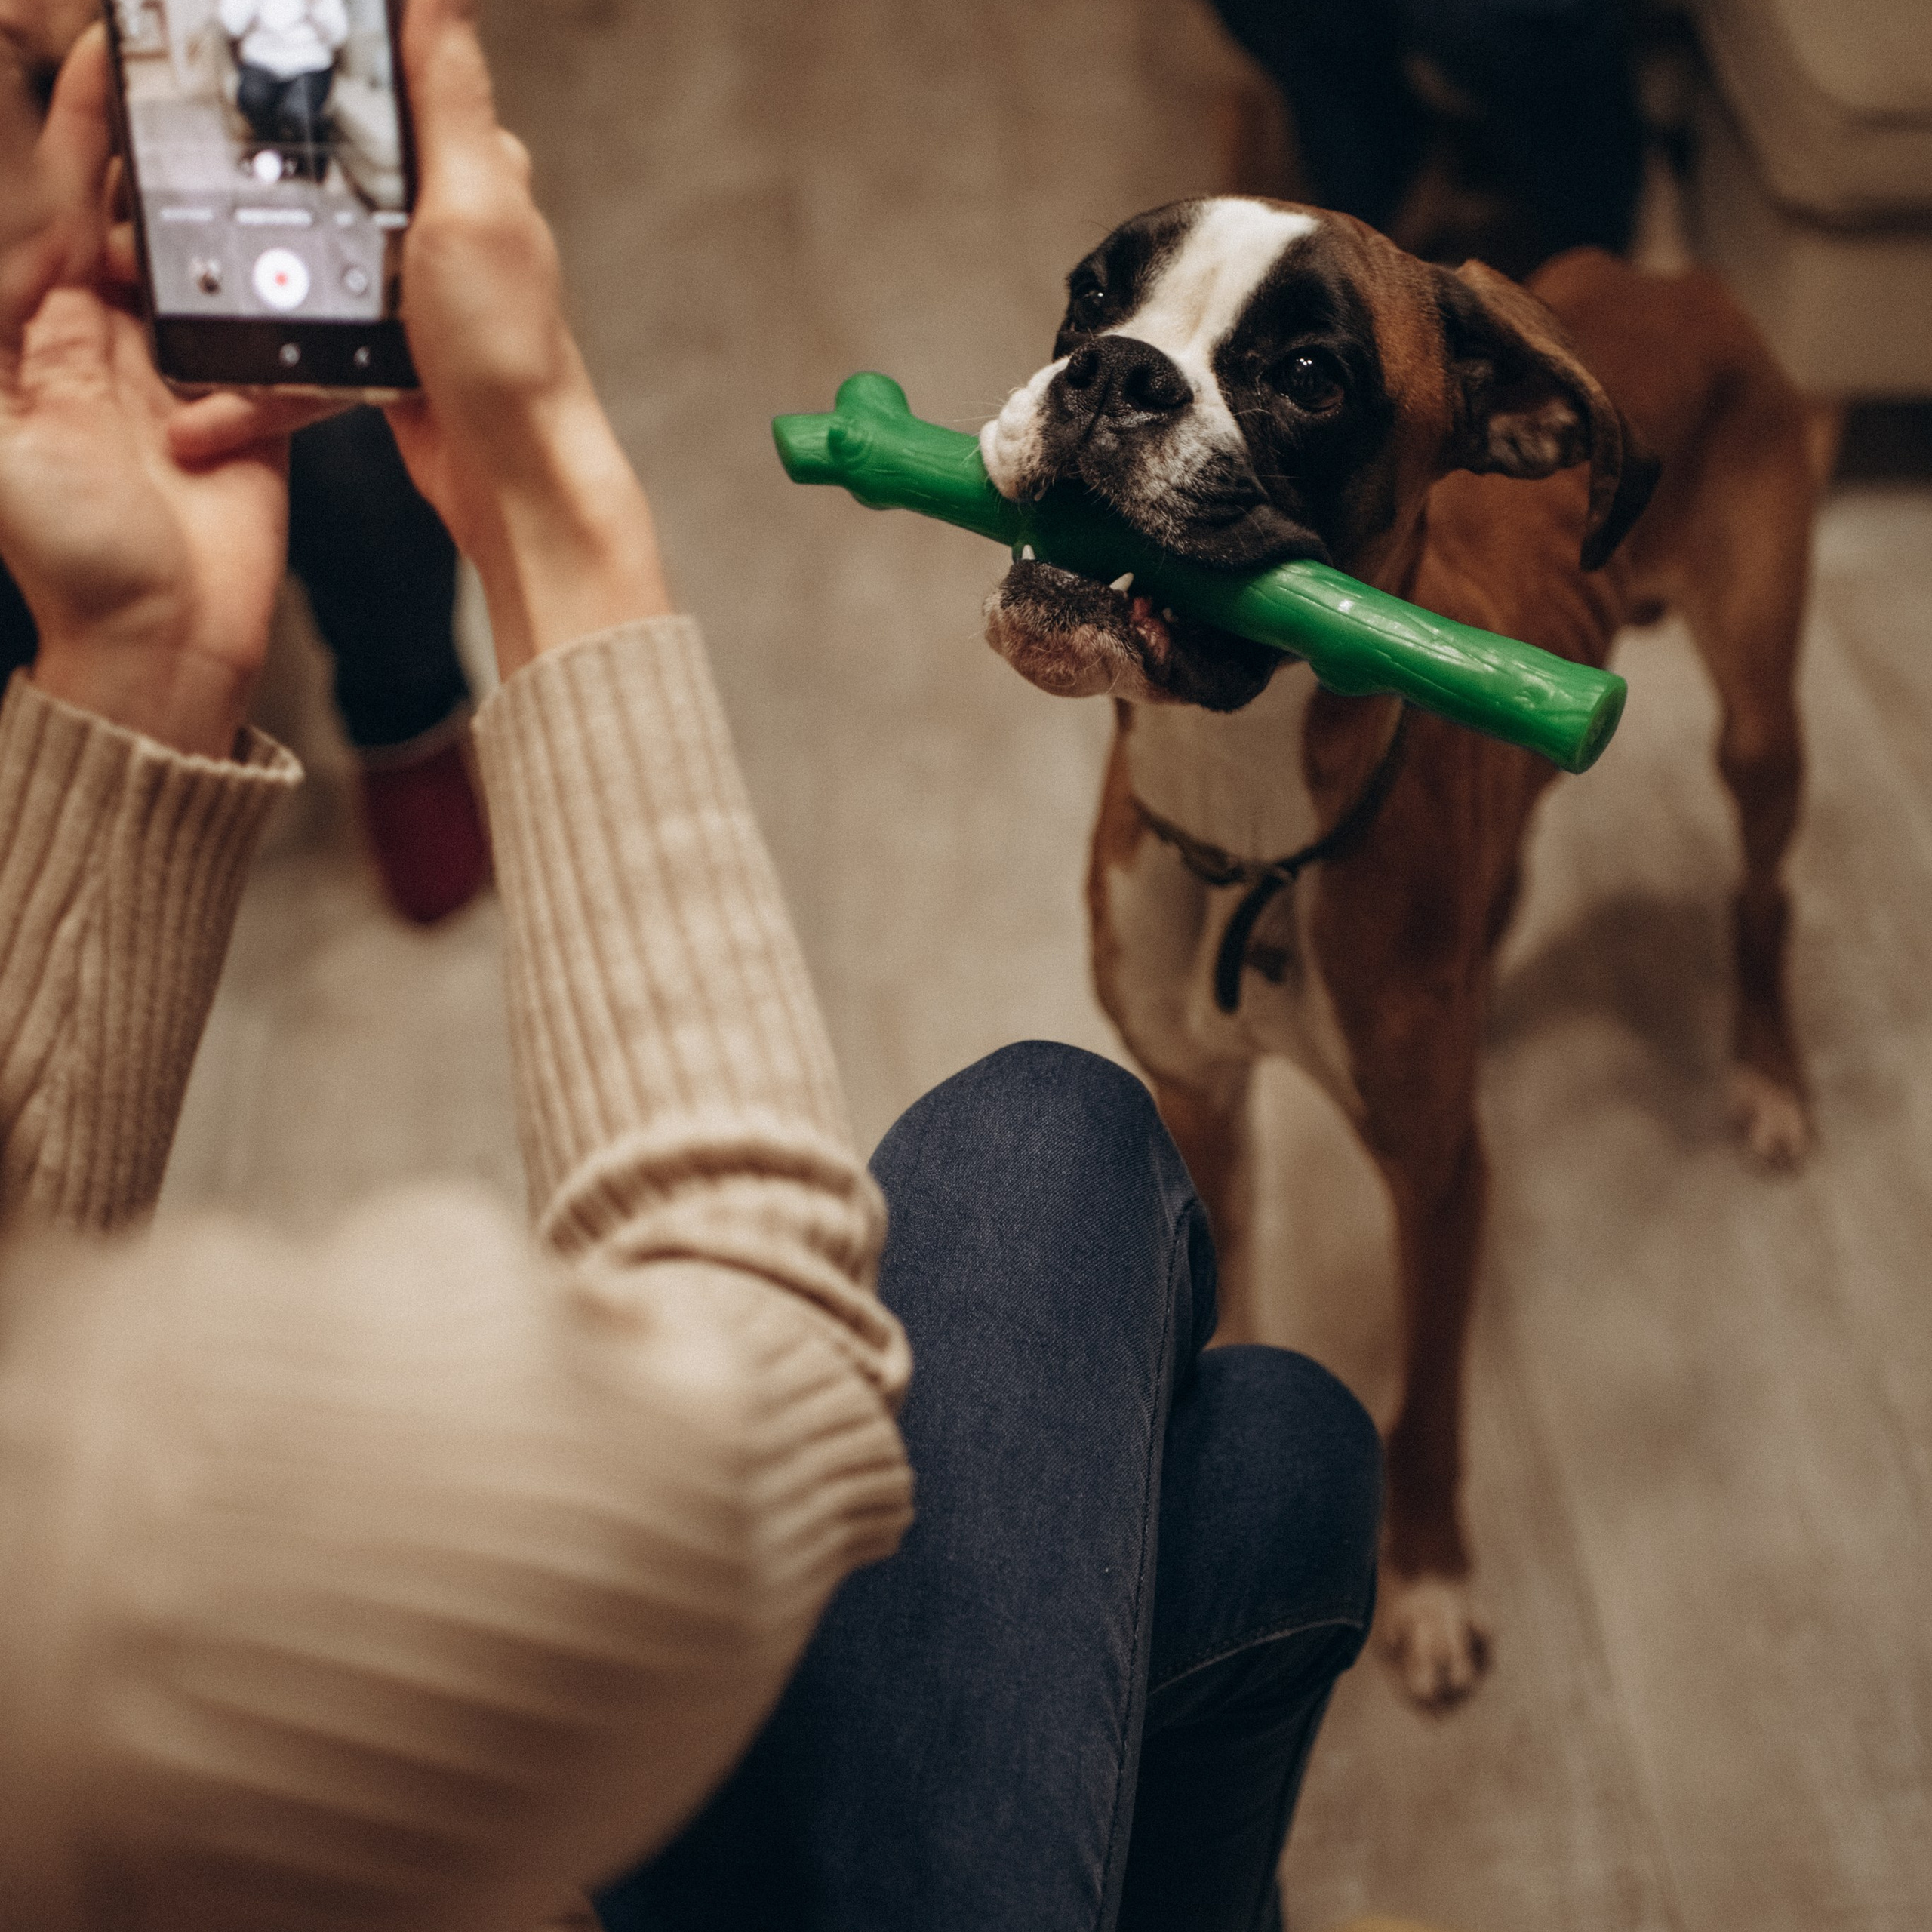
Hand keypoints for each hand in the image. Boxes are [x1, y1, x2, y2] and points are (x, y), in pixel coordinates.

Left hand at [0, 30, 287, 757]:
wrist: (168, 642)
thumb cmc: (69, 553)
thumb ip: (9, 332)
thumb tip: (17, 233)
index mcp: (35, 337)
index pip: (42, 207)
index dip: (62, 128)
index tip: (90, 52)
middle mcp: (104, 343)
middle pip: (117, 216)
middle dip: (134, 142)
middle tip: (171, 66)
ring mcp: (182, 373)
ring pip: (194, 261)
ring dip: (205, 201)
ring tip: (231, 133)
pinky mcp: (250, 407)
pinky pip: (262, 335)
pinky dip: (272, 293)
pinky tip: (291, 242)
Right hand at [174, 0, 673, 676]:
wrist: (514, 482)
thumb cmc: (510, 353)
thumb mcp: (473, 201)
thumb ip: (448, 93)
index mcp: (469, 168)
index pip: (389, 79)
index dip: (319, 59)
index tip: (245, 51)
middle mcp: (443, 222)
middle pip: (330, 165)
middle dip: (257, 169)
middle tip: (180, 171)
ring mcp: (410, 290)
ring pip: (307, 256)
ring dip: (244, 277)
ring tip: (173, 278)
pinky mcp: (385, 353)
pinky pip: (307, 341)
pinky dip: (265, 370)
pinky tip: (222, 390)